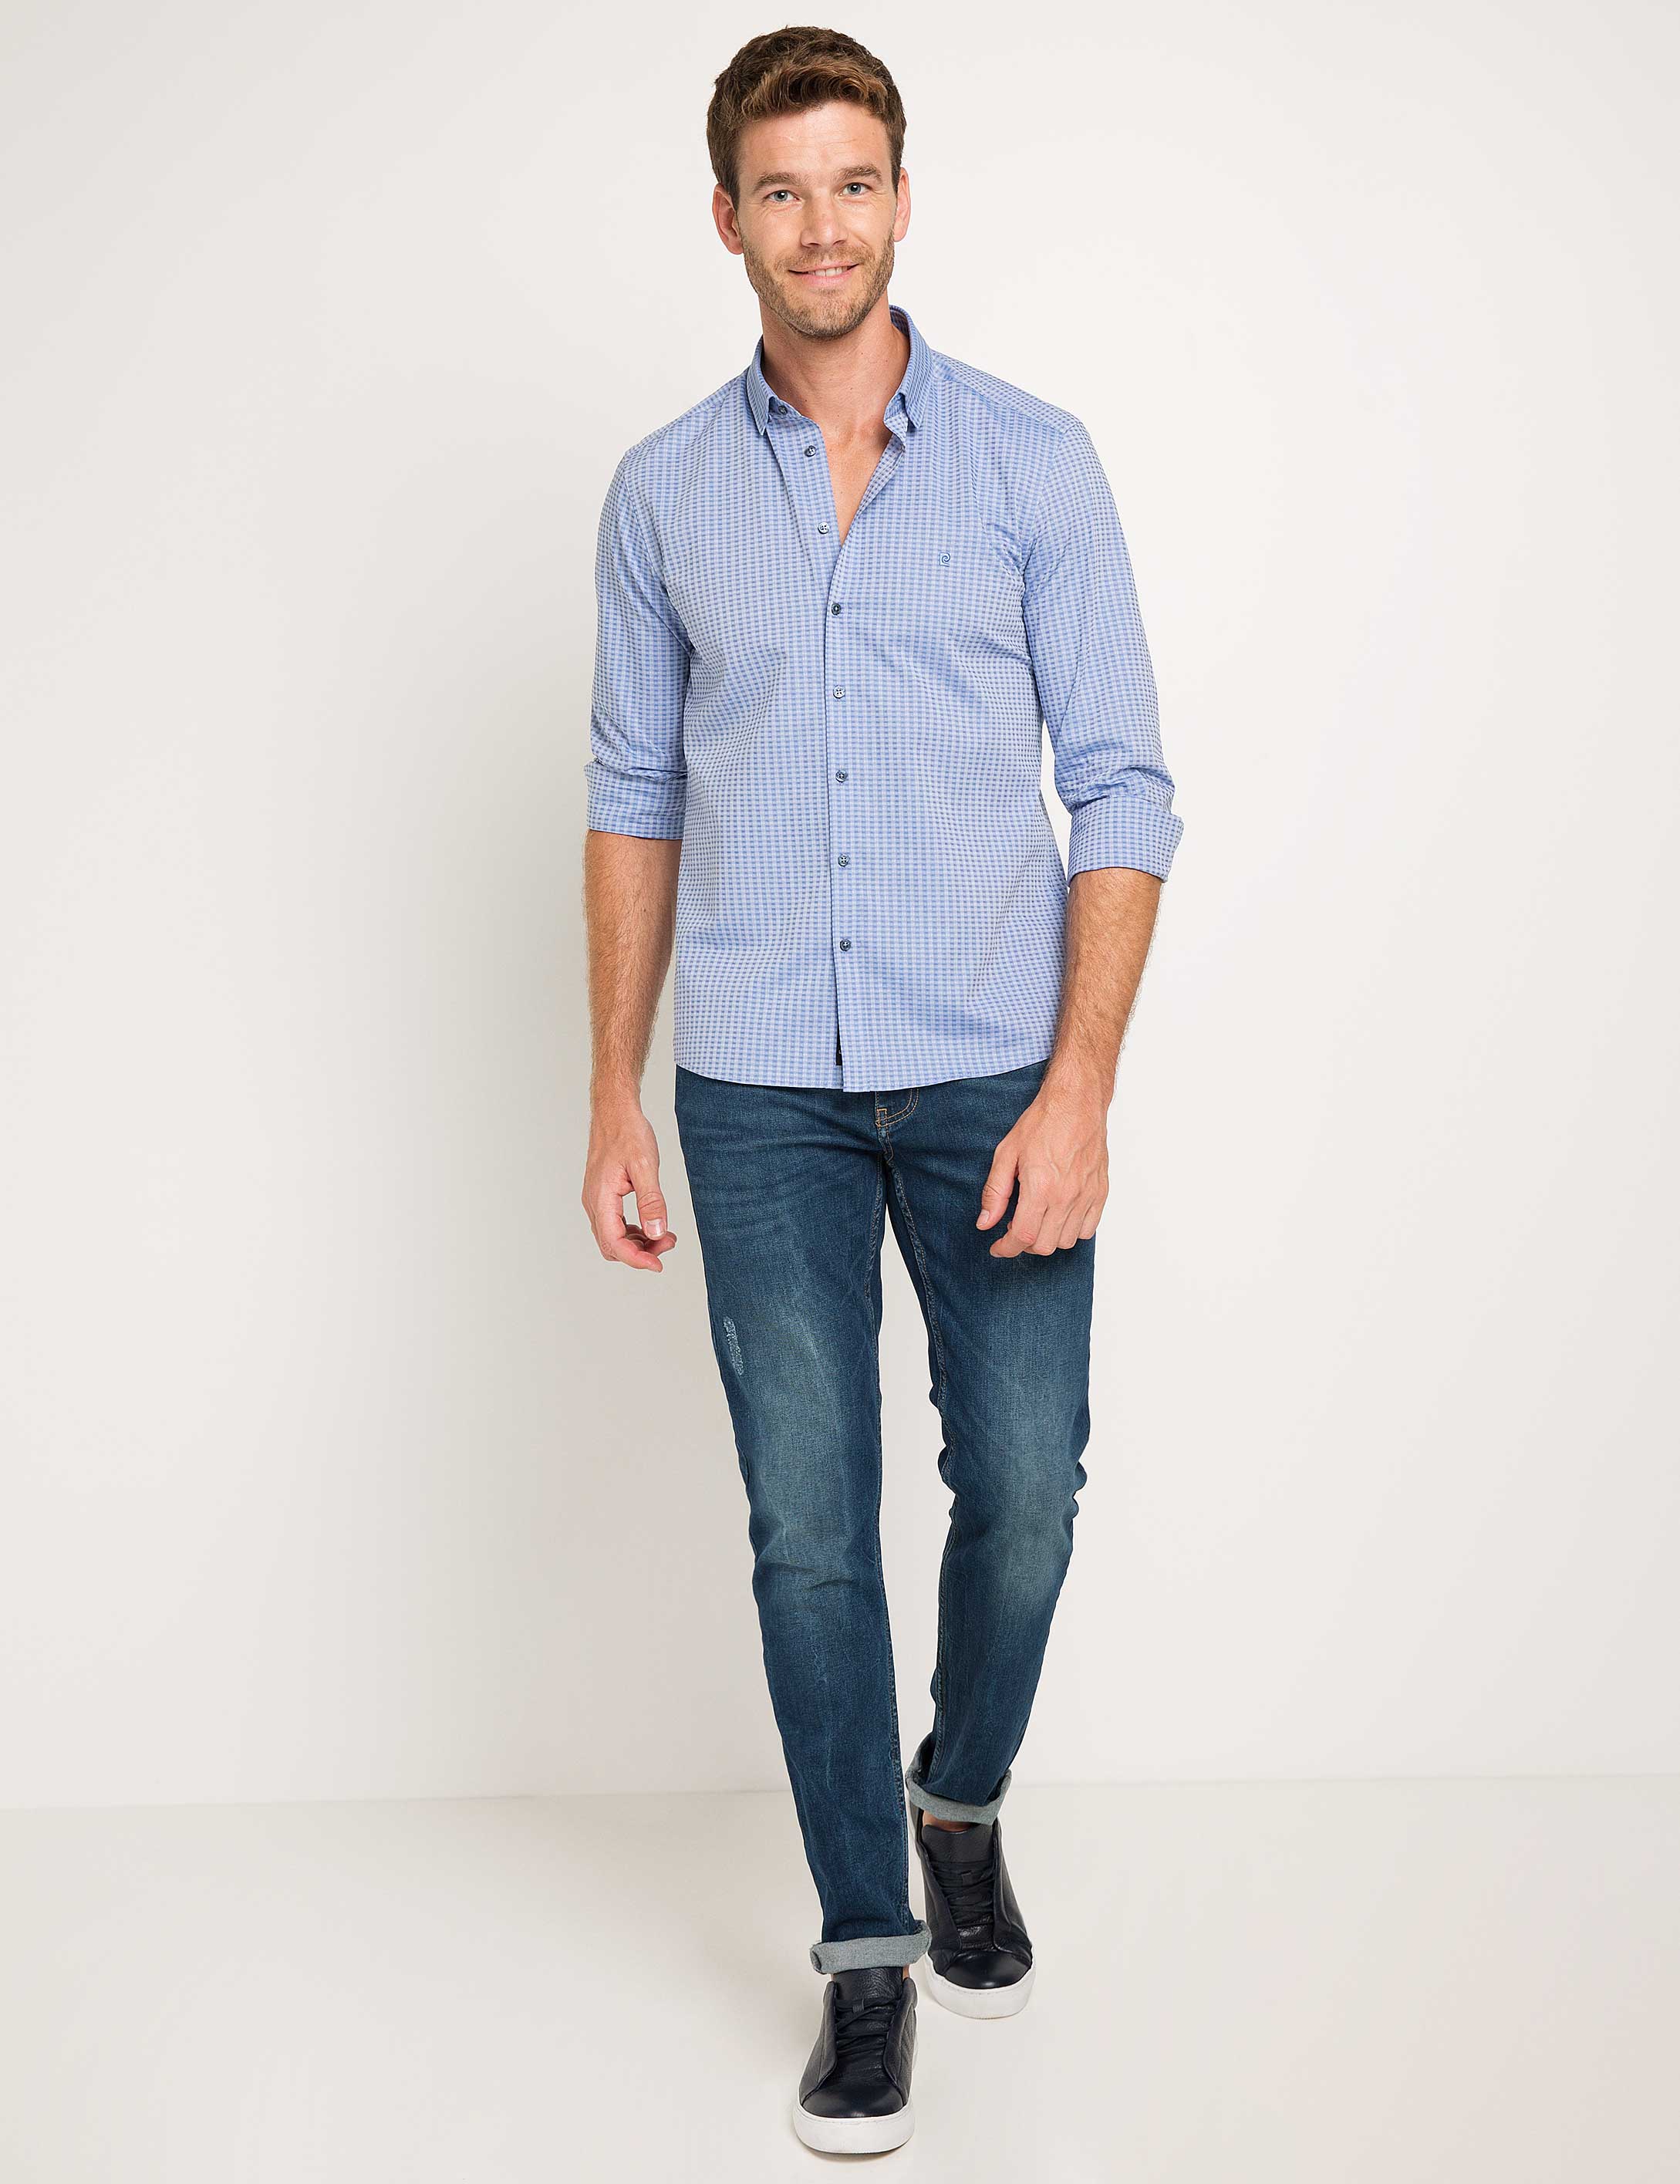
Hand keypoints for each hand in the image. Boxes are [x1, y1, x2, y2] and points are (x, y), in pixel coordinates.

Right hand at [583, 1095, 677, 1270]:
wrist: (614, 1112)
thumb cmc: (627, 1132)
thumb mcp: (645, 1166)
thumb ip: (651, 1201)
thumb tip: (657, 1232)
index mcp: (601, 1198)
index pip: (614, 1243)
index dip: (636, 1259)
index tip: (659, 1265)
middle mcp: (594, 1203)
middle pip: (612, 1245)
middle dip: (640, 1252)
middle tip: (668, 1243)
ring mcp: (597, 1200)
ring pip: (612, 1237)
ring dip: (638, 1243)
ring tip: (665, 1235)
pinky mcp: (603, 1195)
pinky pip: (614, 1224)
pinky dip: (633, 1231)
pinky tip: (651, 1224)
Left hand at [976, 1077, 1106, 1256]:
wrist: (1077, 1102)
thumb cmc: (1043, 1122)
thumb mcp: (1007, 1153)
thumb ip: (995, 1192)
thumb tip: (985, 1222)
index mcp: (1041, 1188)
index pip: (1023, 1237)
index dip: (1006, 1248)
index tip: (998, 1247)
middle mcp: (1066, 1196)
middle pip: (1044, 1246)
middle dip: (1024, 1245)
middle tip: (1015, 1228)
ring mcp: (1086, 1196)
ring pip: (1066, 1241)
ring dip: (1048, 1238)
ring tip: (1038, 1219)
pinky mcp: (1100, 1192)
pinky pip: (1088, 1229)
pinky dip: (1072, 1230)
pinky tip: (1059, 1215)